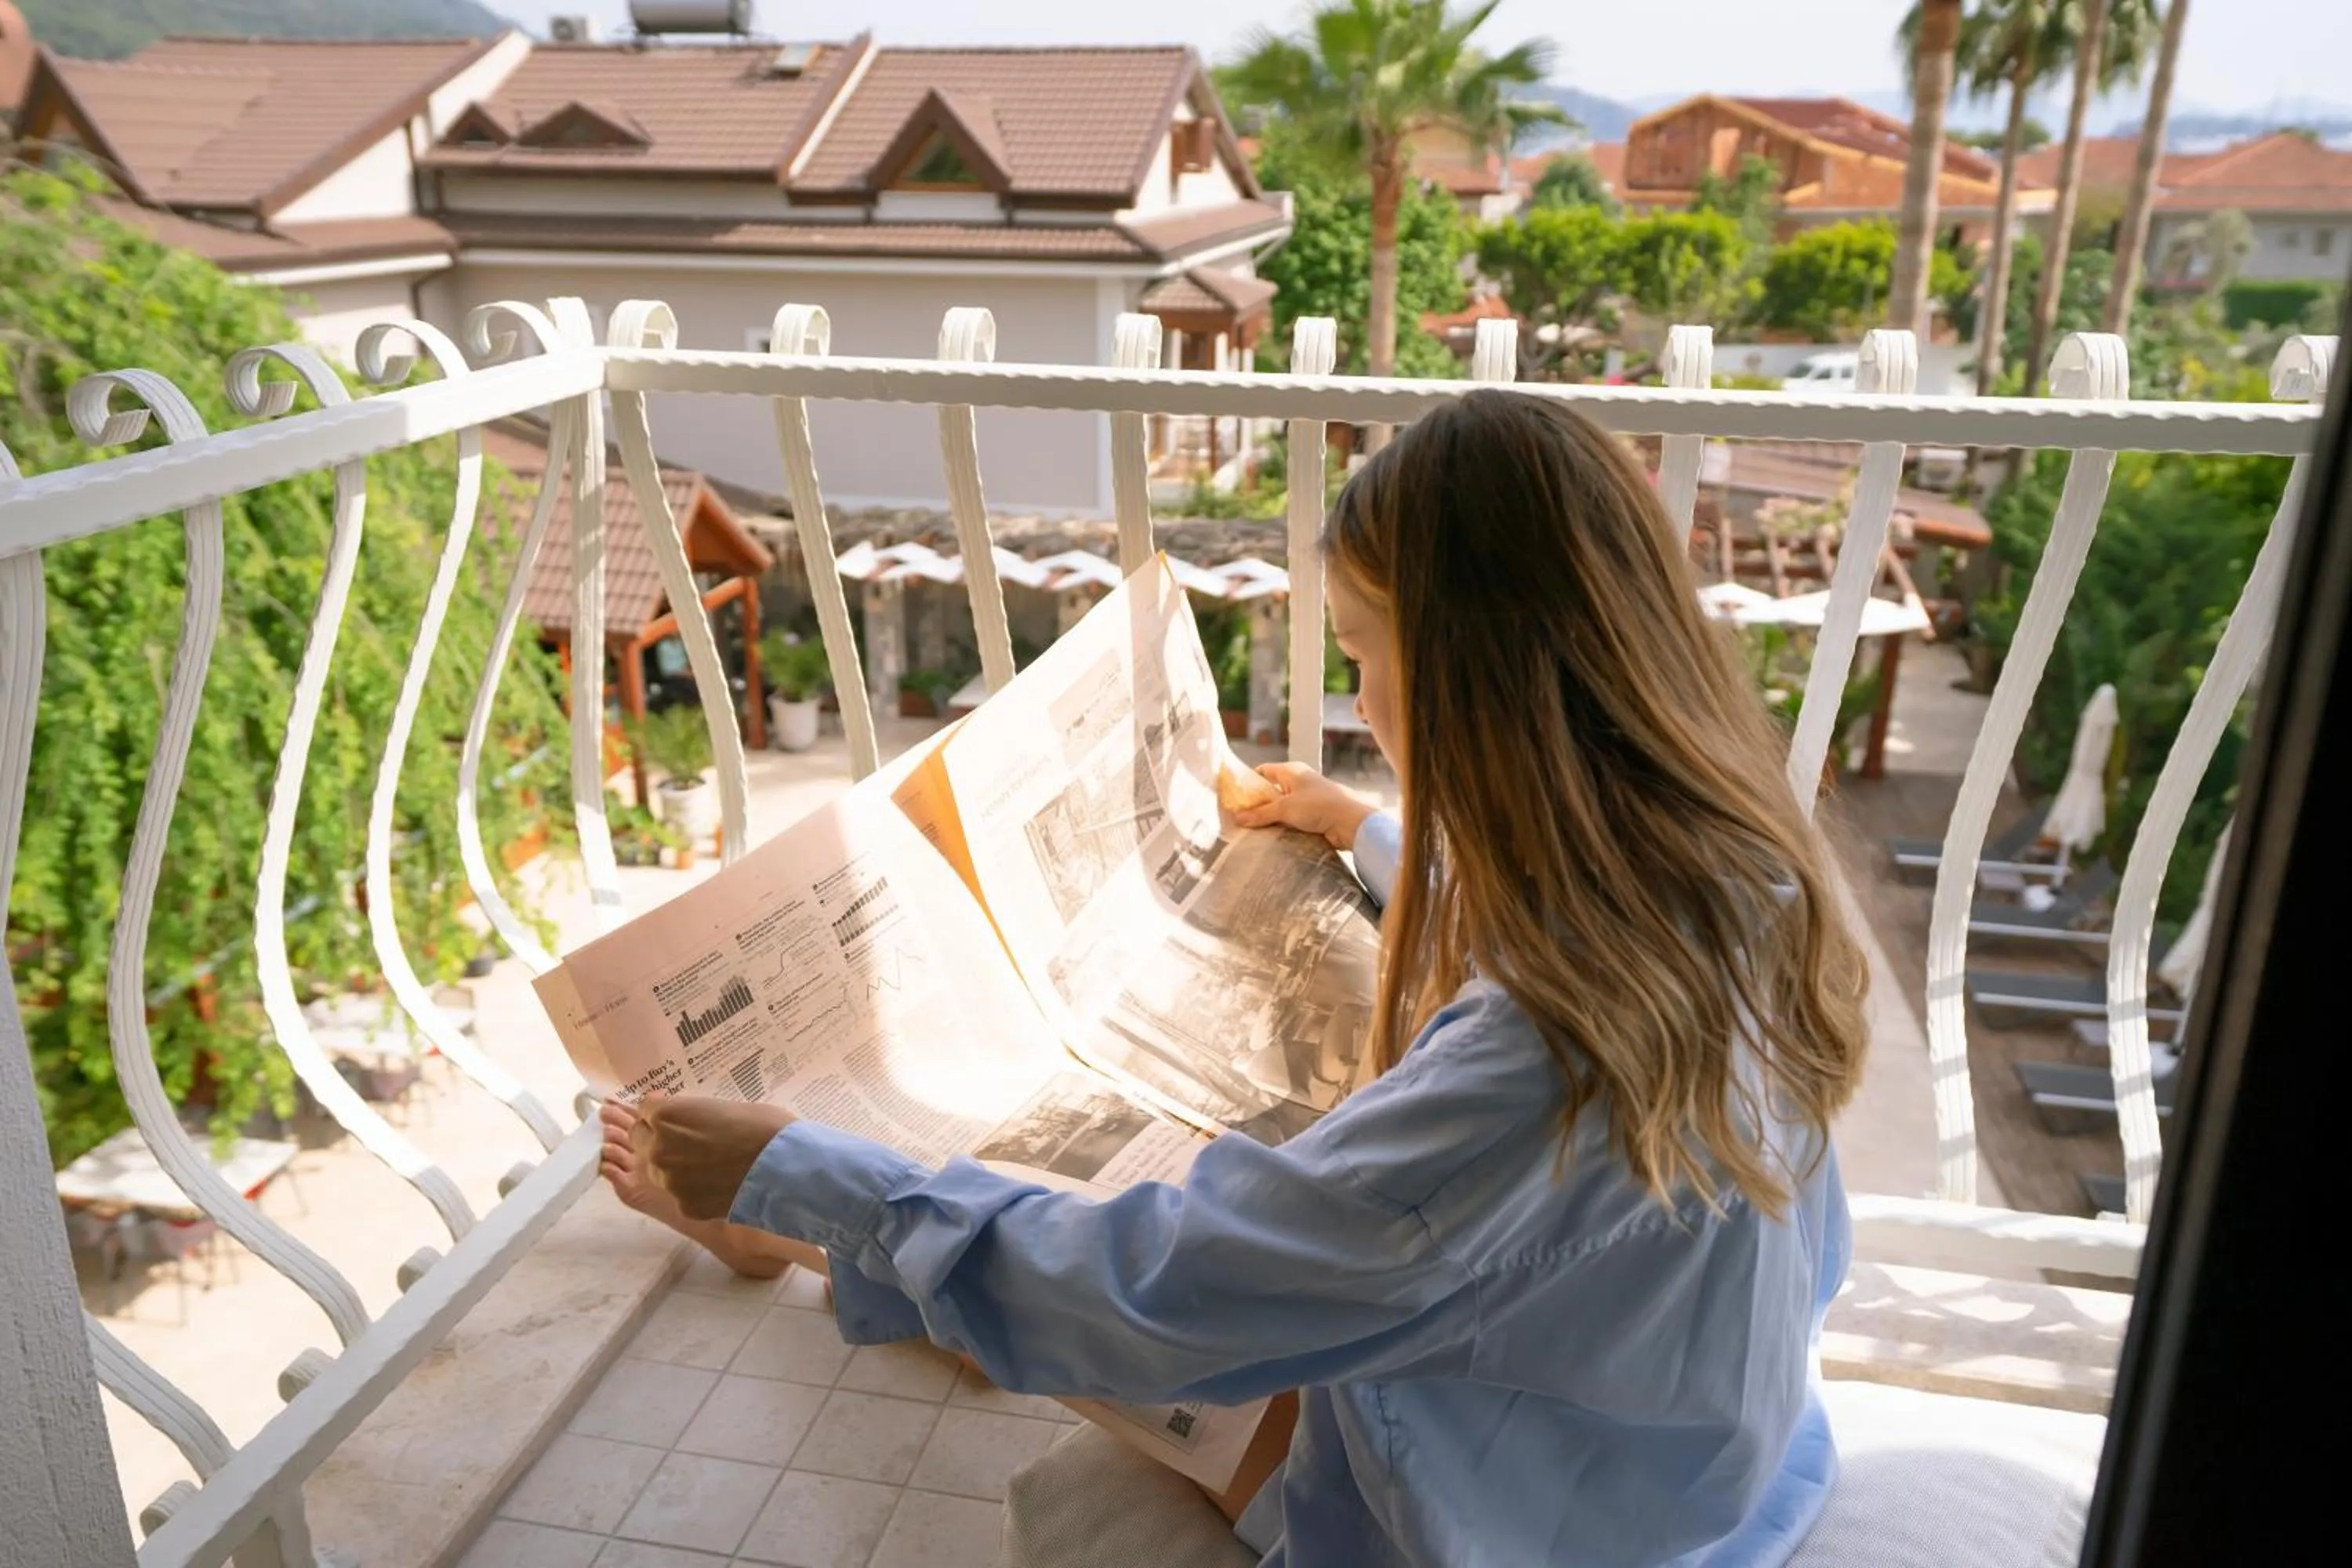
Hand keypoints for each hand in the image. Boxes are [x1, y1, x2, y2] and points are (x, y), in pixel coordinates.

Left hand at [629, 1096, 795, 1221]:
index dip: (663, 1113)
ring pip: (661, 1171)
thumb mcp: (722, 1106)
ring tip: (710, 1165)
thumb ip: (690, 1113)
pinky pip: (681, 1194)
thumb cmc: (763, 1127)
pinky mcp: (686, 1207)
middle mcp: (659, 1148)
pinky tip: (720, 1184)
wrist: (787, 1168)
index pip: (646, 1111)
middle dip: (662, 1139)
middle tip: (692, 1141)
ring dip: (676, 1167)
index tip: (678, 1117)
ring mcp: (670, 1181)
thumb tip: (676, 1119)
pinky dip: (695, 1190)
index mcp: (666, 1116)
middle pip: (644, 1141)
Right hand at [1231, 761, 1377, 851]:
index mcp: (1292, 771)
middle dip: (1258, 804)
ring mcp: (1308, 799)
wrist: (1351, 822)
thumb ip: (1260, 813)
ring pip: (1283, 807)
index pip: (1264, 771)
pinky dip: (1284, 826)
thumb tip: (1237, 818)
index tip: (1235, 796)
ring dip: (1271, 818)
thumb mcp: (1285, 808)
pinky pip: (1294, 819)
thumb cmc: (1319, 806)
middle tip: (1241, 818)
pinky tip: (1273, 837)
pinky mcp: (1315, 815)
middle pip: (1272, 791)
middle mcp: (1300, 782)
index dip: (1249, 781)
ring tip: (1253, 831)